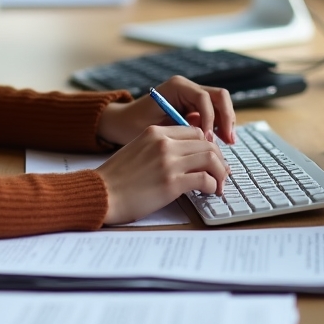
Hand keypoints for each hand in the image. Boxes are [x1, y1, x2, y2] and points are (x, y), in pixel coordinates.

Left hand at [97, 75, 235, 146]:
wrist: (122, 123)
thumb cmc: (134, 124)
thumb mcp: (155, 128)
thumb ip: (179, 131)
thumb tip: (204, 142)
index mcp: (176, 86)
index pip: (204, 98)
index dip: (210, 119)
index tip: (208, 139)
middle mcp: (187, 87)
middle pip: (219, 97)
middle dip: (226, 118)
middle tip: (229, 140)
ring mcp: (192, 96)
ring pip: (220, 104)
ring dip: (226, 122)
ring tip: (227, 143)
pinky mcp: (194, 107)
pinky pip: (214, 113)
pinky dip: (219, 126)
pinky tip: (218, 142)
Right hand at [97, 124, 229, 224]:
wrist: (102, 193)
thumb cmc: (117, 177)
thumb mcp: (137, 150)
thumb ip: (159, 147)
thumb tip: (185, 157)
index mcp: (155, 132)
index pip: (194, 131)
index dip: (207, 145)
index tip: (211, 158)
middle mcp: (164, 143)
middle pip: (206, 143)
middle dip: (219, 158)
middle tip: (221, 173)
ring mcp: (168, 162)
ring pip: (211, 158)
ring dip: (220, 172)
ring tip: (219, 184)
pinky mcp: (171, 183)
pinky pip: (205, 179)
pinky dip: (213, 185)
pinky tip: (209, 191)